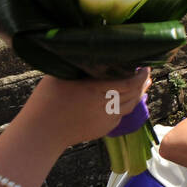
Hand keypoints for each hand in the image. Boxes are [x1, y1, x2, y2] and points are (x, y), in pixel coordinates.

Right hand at [26, 69, 151, 148]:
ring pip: (131, 106)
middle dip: (143, 83)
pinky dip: (126, 105)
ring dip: (138, 94)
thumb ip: (78, 67)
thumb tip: (91, 53)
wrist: (42, 133)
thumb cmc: (46, 101)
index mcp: (97, 90)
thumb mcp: (59, 76)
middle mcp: (106, 106)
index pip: (130, 82)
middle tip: (145, 73)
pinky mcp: (104, 129)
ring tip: (142, 84)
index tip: (144, 66)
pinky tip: (126, 99)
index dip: (141, 75)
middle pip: (135, 94)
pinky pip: (121, 115)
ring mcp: (107, 120)